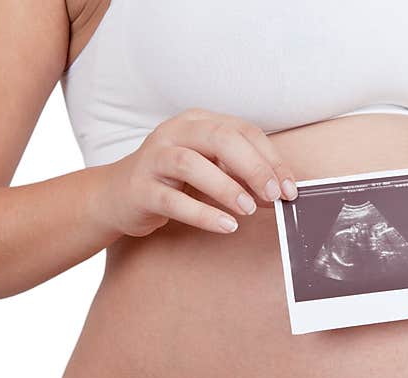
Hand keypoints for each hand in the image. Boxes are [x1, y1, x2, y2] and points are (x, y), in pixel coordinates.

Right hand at [102, 108, 296, 236]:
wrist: (117, 196)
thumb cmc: (174, 182)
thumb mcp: (212, 171)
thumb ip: (243, 177)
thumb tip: (280, 193)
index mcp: (198, 122)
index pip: (243, 131)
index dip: (271, 159)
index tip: (290, 188)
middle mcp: (175, 133)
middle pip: (219, 139)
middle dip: (253, 167)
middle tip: (274, 195)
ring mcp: (154, 158)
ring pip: (191, 164)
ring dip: (226, 187)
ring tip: (247, 209)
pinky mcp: (140, 188)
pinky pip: (172, 200)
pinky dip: (202, 213)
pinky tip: (226, 225)